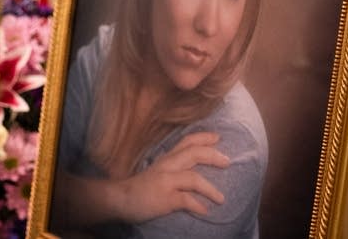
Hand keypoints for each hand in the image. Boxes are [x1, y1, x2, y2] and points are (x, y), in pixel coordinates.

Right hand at [112, 131, 229, 222]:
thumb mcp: (158, 171)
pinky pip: (185, 200)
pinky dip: (197, 205)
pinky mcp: (163, 198)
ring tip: (221, 198)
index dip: (203, 137)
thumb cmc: (141, 187)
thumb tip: (194, 171)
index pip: (186, 142)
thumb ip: (174, 168)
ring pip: (193, 178)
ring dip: (210, 188)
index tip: (217, 137)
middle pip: (193, 154)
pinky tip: (204, 210)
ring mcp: (165, 181)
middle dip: (212, 156)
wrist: (120, 198)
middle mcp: (167, 165)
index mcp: (167, 158)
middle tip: (228, 162)